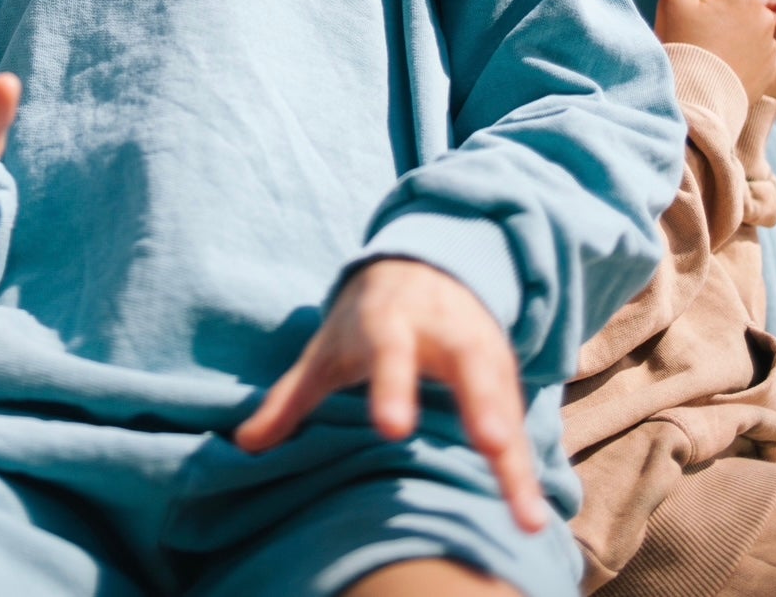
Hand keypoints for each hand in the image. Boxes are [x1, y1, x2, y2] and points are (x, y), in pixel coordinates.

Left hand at [233, 258, 547, 534]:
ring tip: (526, 514)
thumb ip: (291, 398)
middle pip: (467, 366)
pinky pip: (519, 418)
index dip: (393, 387)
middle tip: (493, 447)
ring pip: (504, 398)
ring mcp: (481, 349)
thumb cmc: (369, 318)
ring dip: (516, 456)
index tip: (392, 428)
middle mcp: (444, 331)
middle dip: (482, 407)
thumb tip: (244, 444)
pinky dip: (527, 462)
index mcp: (390, 321)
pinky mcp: (506, 372)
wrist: (426, 262)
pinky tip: (531, 507)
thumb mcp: (327, 350)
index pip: (390, 352)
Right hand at [655, 0, 775, 104]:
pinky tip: (714, 54)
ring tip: (700, 37)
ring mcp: (767, 40)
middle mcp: (762, 13)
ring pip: (742, 15)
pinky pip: (748, 41)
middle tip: (686, 12)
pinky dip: (733, 41)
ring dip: (723, 18)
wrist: (700, 98)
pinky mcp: (767, 62)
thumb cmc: (684, 46)